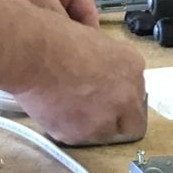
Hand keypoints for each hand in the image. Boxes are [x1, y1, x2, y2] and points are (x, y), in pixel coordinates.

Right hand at [14, 27, 147, 146]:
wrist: (34, 55)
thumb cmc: (58, 36)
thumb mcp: (94, 39)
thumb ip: (109, 61)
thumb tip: (104, 69)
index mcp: (131, 66)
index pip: (138, 91)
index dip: (122, 93)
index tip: (109, 92)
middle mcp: (125, 97)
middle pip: (132, 121)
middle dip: (118, 117)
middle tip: (96, 107)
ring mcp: (103, 120)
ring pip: (105, 132)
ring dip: (93, 123)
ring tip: (71, 105)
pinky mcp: (78, 135)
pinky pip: (77, 136)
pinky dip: (68, 126)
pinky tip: (55, 108)